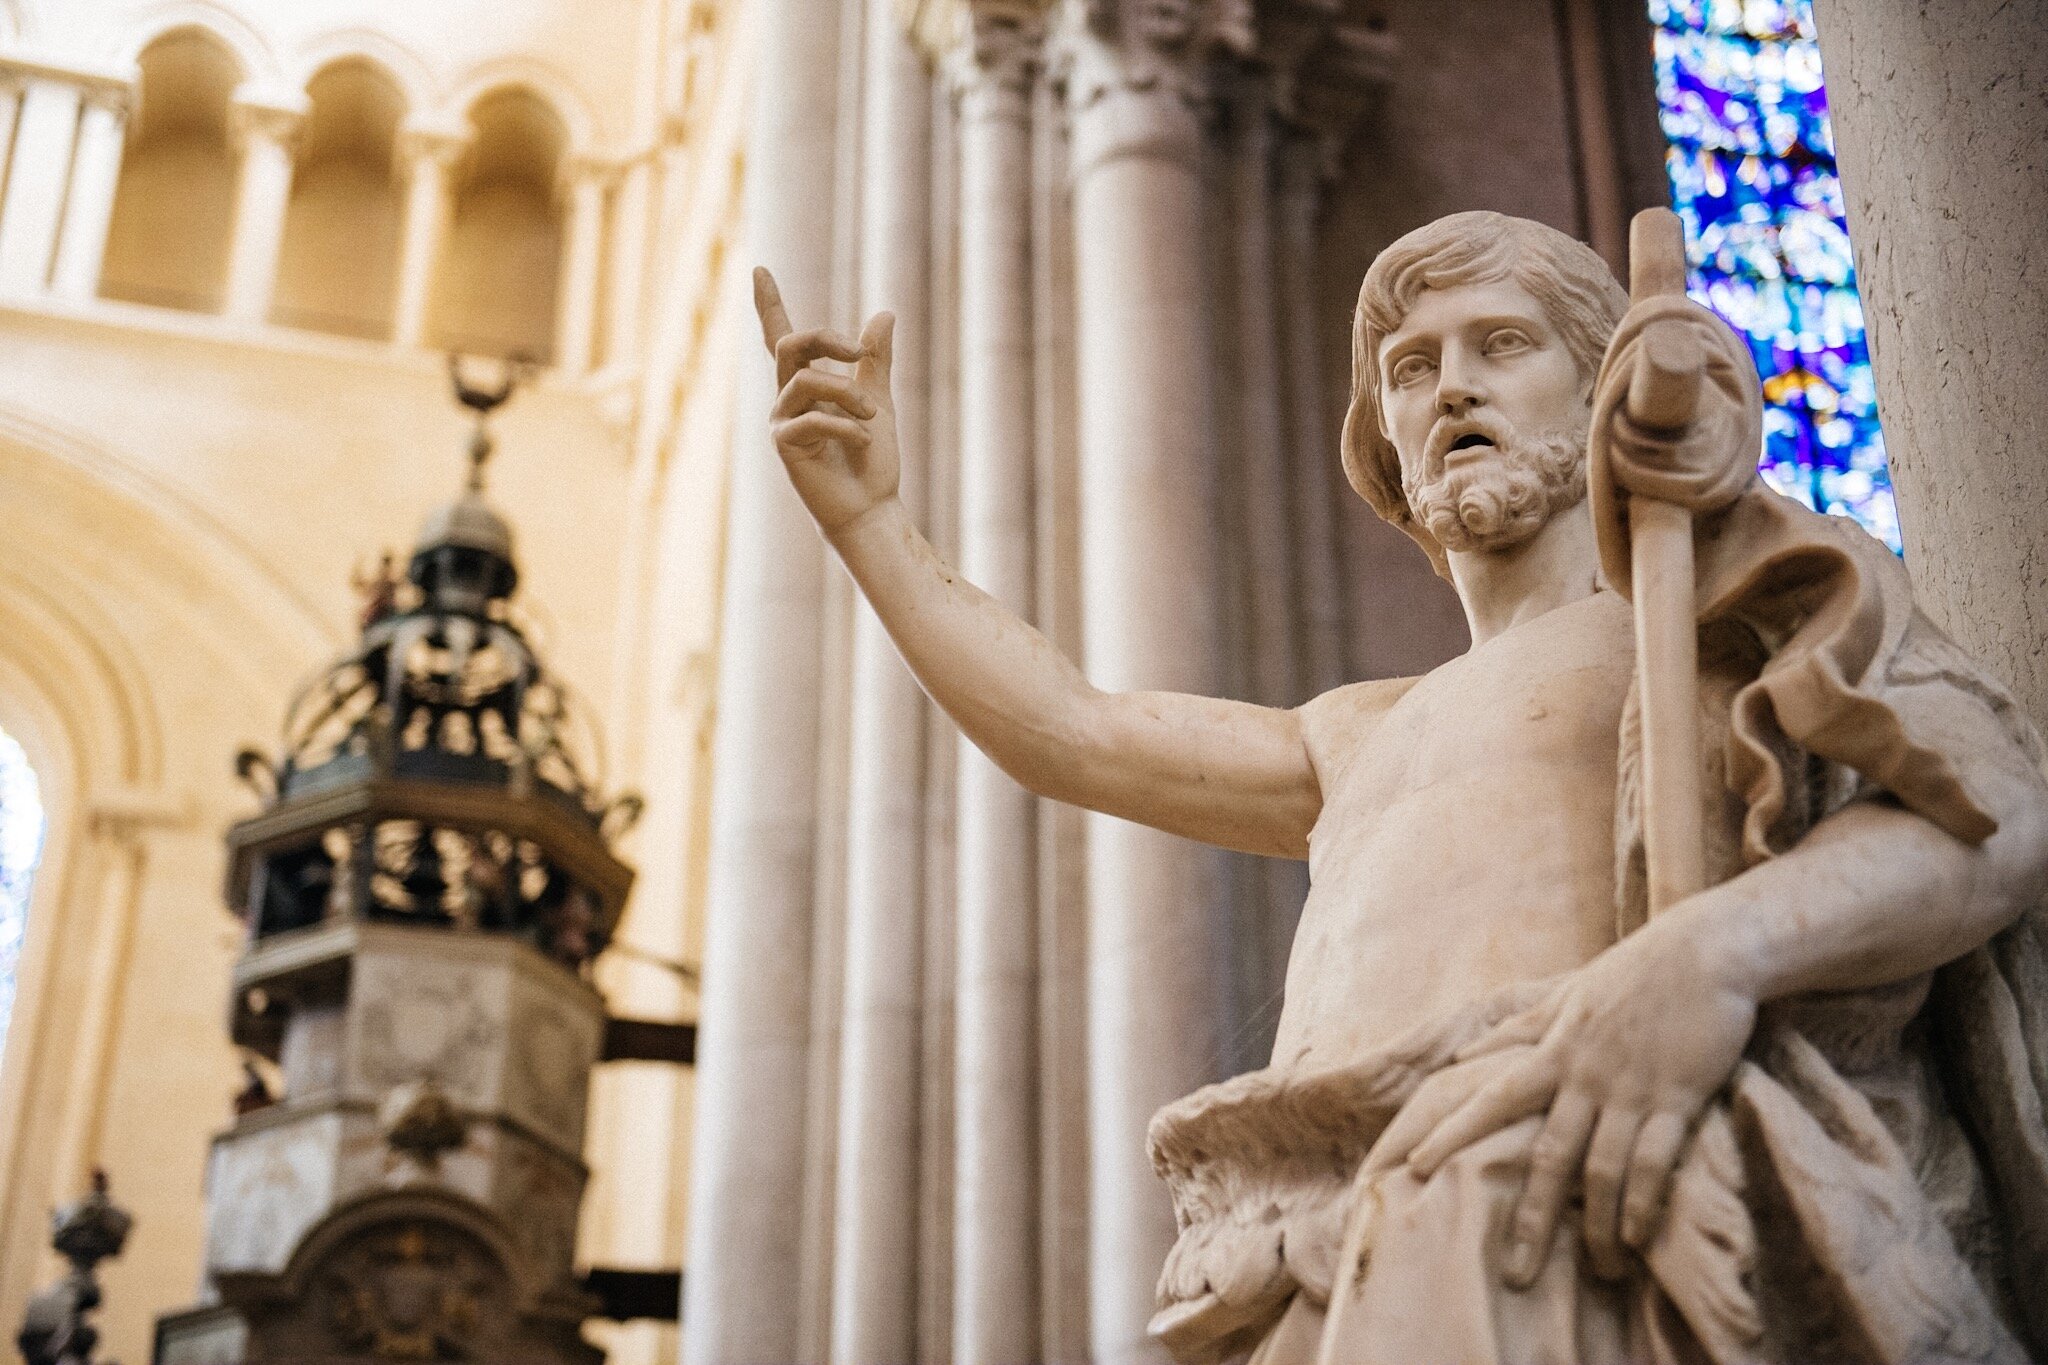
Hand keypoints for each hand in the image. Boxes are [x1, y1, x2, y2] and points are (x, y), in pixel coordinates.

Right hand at [754, 267, 900, 534]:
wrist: (871, 506)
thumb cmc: (871, 459)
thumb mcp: (878, 399)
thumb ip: (875, 361)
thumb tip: (884, 314)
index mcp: (804, 384)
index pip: (781, 336)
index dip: (769, 303)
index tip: (760, 269)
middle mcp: (785, 398)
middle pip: (790, 342)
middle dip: (827, 340)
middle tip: (861, 354)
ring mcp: (781, 421)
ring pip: (807, 380)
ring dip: (849, 394)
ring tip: (873, 416)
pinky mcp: (784, 445)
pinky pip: (811, 418)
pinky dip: (846, 426)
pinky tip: (862, 441)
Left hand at [1369, 914, 1757, 1285]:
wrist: (1705, 951)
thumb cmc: (1632, 975)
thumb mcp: (1566, 997)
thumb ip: (1517, 1031)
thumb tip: (1463, 1054)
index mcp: (1552, 1051)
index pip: (1489, 1099)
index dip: (1451, 1132)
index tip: (1415, 1166)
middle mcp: (1584, 1076)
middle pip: (1547, 1156)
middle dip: (1531, 1218)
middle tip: (1516, 1273)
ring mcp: (1631, 1089)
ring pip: (1603, 1169)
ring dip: (1599, 1225)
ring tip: (1599, 1269)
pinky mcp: (1679, 1097)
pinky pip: (1657, 1162)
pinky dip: (1646, 1203)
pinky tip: (1638, 1239)